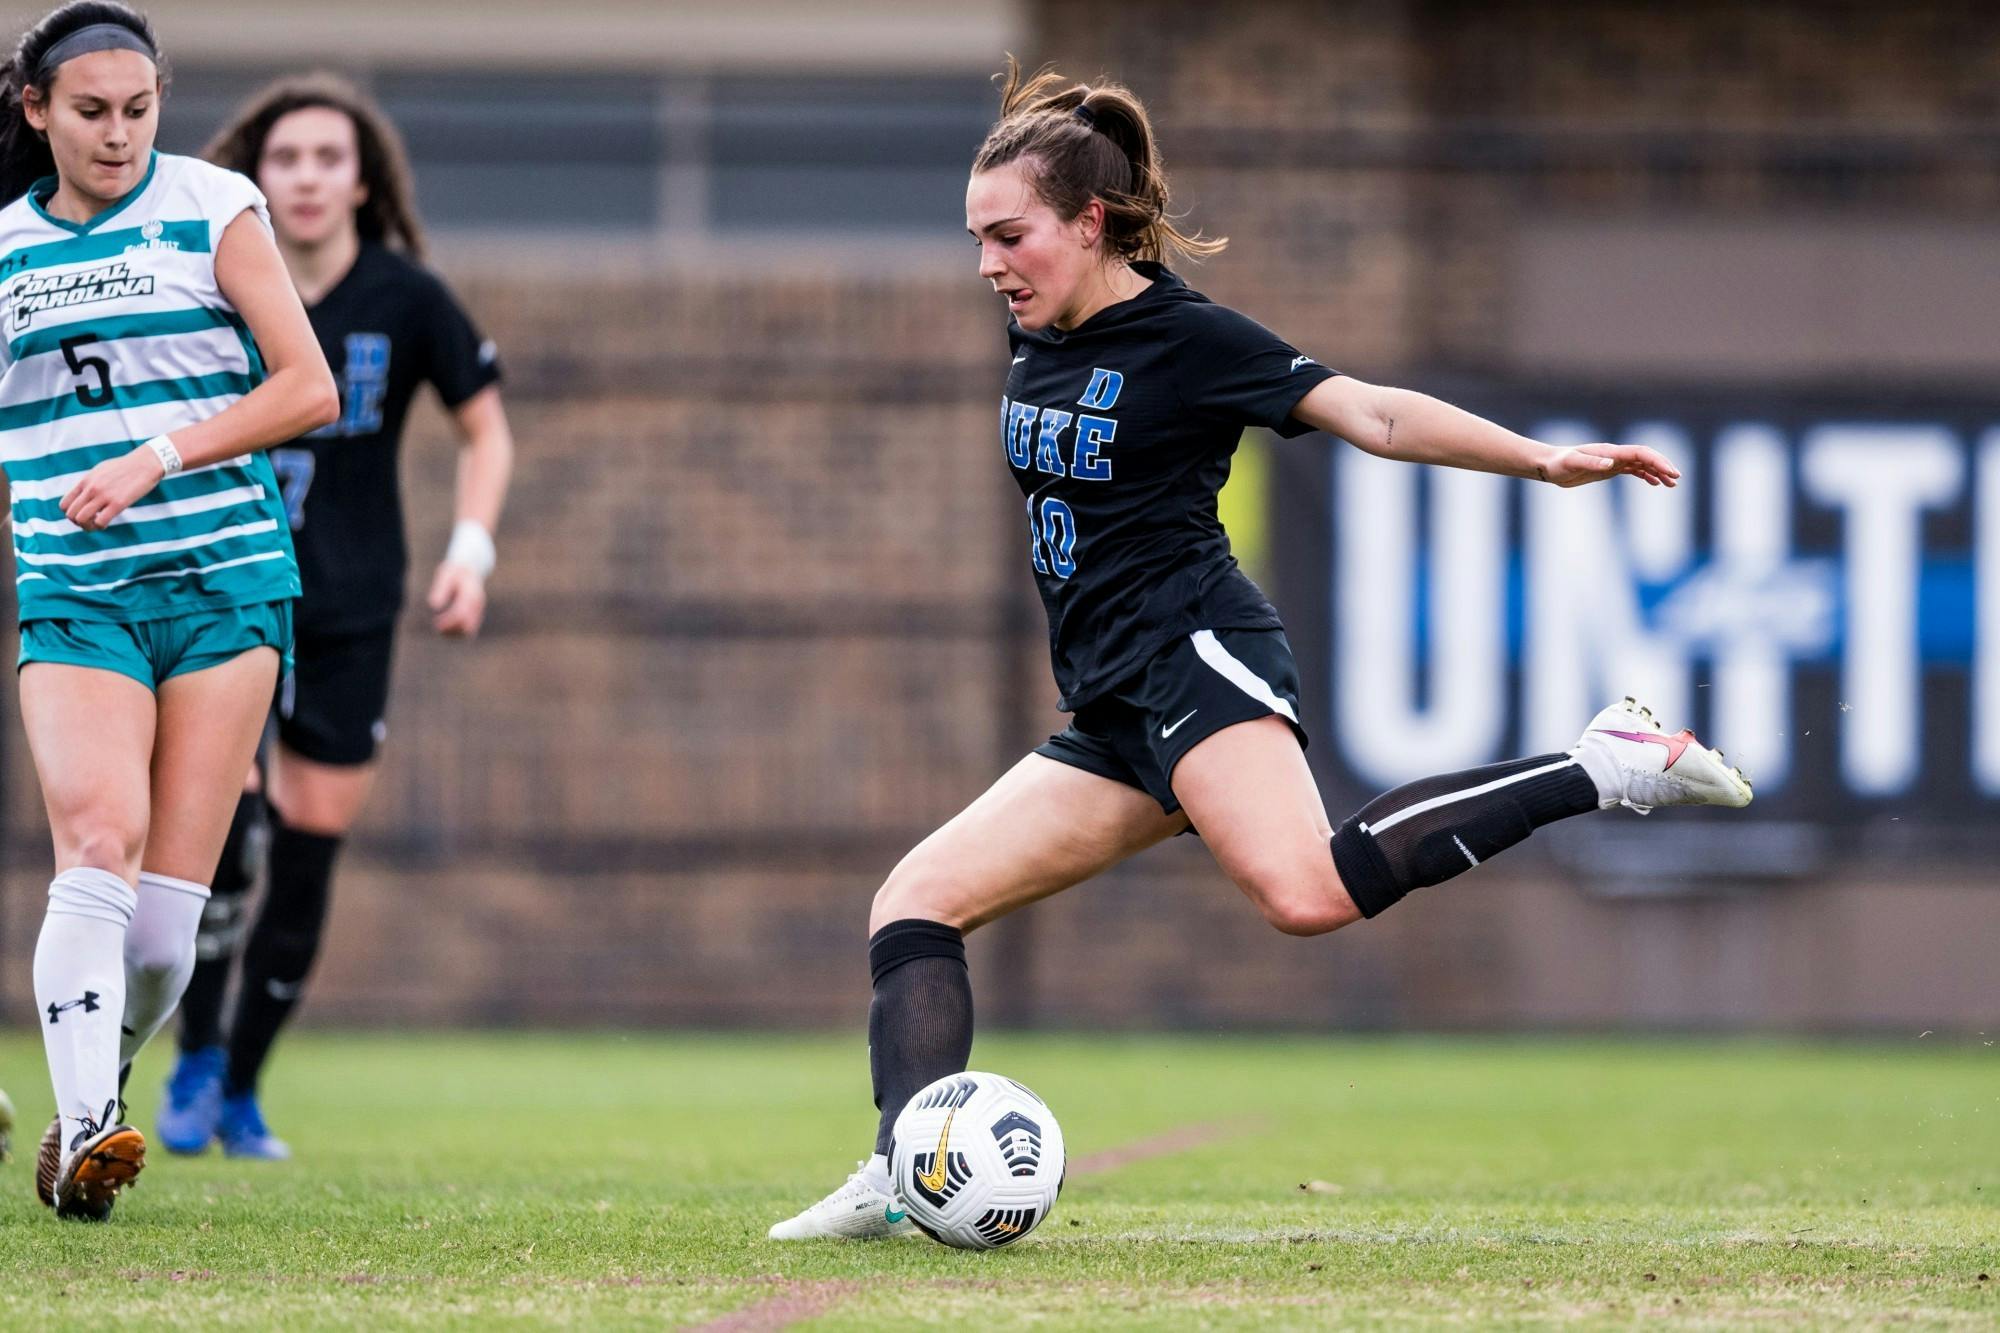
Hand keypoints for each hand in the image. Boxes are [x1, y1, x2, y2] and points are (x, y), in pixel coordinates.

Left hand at [60, 446, 166, 529]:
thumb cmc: (126, 467)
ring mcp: (104, 496)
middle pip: (71, 515)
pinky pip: (101, 522)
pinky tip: (107, 522)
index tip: (82, 514)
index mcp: (85, 481)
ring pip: (82, 519)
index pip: (64, 504)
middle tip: (90, 522)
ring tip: (97, 524)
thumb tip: (85, 493)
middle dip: (78, 523)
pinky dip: (101, 526)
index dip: (71, 514)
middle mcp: (91, 488)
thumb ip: (90, 482)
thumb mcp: (101, 470)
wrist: (145, 463)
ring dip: (88, 527)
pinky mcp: (118, 503)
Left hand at [428, 561, 487, 636]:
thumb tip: (433, 605)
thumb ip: (440, 588)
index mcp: (471, 594)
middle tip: (436, 626)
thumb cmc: (455, 571)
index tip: (436, 622)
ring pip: (469, 631)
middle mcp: (477, 604)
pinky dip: (457, 632)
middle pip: (468, 626)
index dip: (448, 621)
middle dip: (451, 629)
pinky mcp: (476, 615)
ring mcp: (478, 610)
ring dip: (453, 633)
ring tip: (438, 628)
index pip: (461, 613)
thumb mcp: (446, 575)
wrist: (471, 567)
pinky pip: (469, 629)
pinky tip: (445, 628)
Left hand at [1537, 443, 1680, 488]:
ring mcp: (1613, 461)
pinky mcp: (1608, 469)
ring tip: (1671, 485)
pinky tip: (1654, 483)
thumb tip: (1610, 463)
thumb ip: (1591, 463)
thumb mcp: (1572, 464)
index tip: (1671, 473)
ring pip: (1642, 464)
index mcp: (1610, 451)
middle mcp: (1614, 454)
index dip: (1658, 461)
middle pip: (1646, 457)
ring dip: (1657, 472)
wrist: (1549, 465)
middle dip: (1663, 466)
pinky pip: (1632, 470)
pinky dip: (1646, 475)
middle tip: (1676, 480)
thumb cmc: (1558, 463)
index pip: (1641, 453)